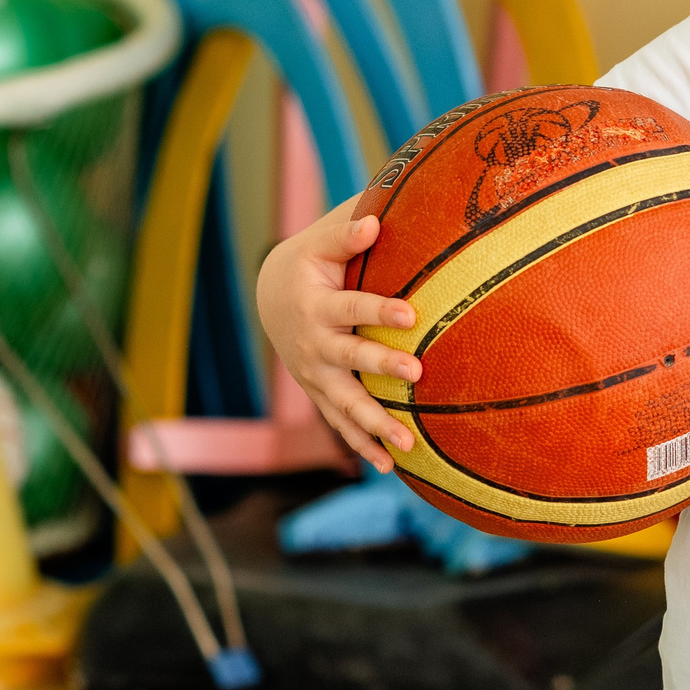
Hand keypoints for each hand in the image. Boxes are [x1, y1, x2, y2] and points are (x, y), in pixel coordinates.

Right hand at [256, 200, 419, 471]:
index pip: (351, 307)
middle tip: (417, 373)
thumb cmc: (311, 262)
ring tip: (406, 444)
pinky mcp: (319, 393)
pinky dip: (361, 445)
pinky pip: (340, 423)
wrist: (273, 296)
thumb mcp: (320, 244)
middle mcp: (313, 345)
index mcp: (316, 306)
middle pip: (348, 359)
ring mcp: (314, 375)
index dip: (378, 309)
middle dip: (381, 366)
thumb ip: (345, 234)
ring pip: (344, 403)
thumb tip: (373, 222)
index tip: (410, 312)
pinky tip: (390, 467)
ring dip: (373, 424)